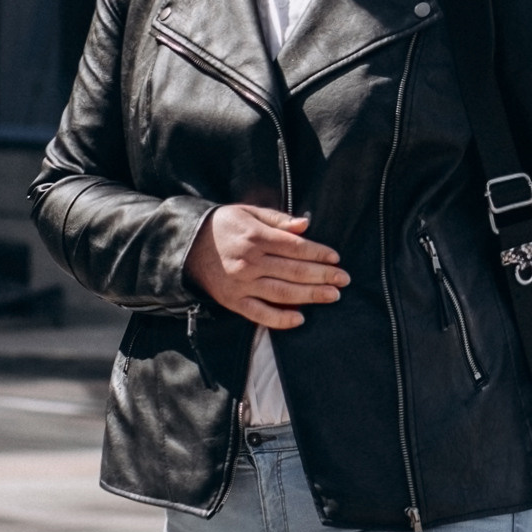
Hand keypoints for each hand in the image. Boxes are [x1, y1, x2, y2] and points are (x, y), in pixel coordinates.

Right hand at [186, 205, 347, 330]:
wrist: (187, 246)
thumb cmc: (223, 226)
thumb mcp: (248, 212)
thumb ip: (278, 219)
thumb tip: (306, 225)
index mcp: (255, 237)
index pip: (295, 247)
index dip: (318, 253)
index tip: (335, 258)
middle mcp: (249, 261)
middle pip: (293, 271)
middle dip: (322, 276)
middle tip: (344, 280)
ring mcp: (241, 283)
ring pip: (282, 293)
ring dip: (310, 296)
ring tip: (332, 296)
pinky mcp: (233, 301)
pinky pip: (259, 313)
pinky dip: (280, 318)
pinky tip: (300, 319)